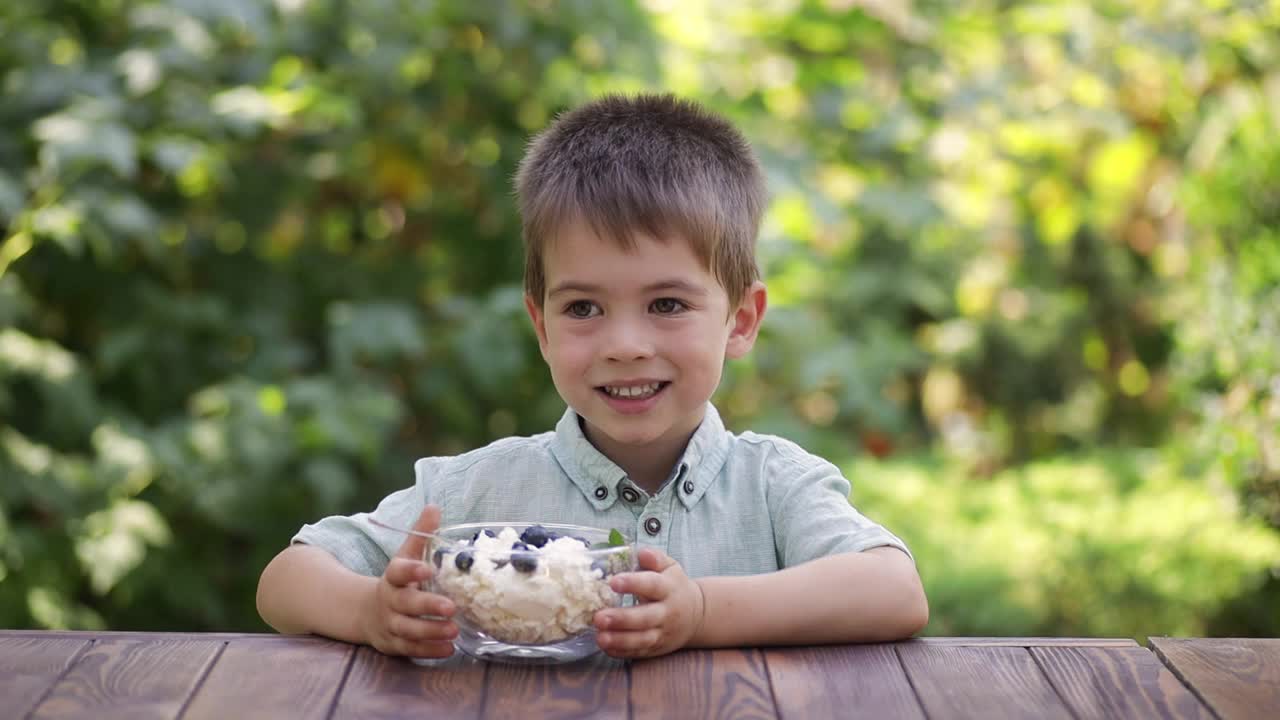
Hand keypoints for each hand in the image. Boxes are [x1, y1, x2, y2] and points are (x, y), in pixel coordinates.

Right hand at [359, 504, 457, 657]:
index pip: (398, 571)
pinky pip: (411, 649)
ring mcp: (391, 624)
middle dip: (428, 606)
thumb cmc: (399, 580)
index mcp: (393, 576)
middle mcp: (390, 601)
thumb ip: (421, 533)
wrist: (368, 612)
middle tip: (452, 607)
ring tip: (454, 630)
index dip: (411, 570)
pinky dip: (429, 650)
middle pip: (406, 604)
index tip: (427, 569)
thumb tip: (435, 506)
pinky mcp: (395, 644)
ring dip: (431, 631)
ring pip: (408, 630)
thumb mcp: (406, 555)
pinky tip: (449, 649)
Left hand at [593, 548, 704, 658]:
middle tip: (598, 617)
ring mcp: (662, 633)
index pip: (652, 585)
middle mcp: (667, 613)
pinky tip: (606, 647)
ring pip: (642, 640)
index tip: (613, 582)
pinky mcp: (657, 648)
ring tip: (600, 637)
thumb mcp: (670, 567)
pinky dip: (622, 652)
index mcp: (669, 589)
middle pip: (645, 618)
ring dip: (620, 640)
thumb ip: (656, 559)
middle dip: (622, 619)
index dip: (633, 584)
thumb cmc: (674, 586)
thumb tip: (641, 553)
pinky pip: (640, 653)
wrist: (696, 615)